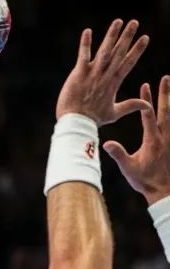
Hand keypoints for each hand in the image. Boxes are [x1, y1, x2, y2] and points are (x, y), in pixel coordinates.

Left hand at [55, 19, 149, 124]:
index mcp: (114, 83)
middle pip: (119, 53)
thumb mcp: (115, 113)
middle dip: (127, 37)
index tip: (145, 37)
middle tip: (134, 22)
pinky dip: (85, 44)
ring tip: (118, 21)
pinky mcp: (78, 74)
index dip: (137, 50)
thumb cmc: (93, 119)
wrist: (76, 123)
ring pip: (104, 51)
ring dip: (111, 35)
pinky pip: (83, 56)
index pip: (128, 63)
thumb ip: (131, 105)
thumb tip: (148, 105)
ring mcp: (92, 74)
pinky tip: (87, 31)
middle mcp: (105, 76)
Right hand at [103, 75, 169, 203]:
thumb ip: (119, 154)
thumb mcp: (128, 168)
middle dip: (164, 93)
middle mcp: (164, 137)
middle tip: (166, 78)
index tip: (145, 85)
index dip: (146, 99)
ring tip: (169, 88)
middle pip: (165, 110)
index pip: (149, 115)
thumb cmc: (144, 180)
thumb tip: (106, 143)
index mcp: (152, 140)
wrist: (163, 190)